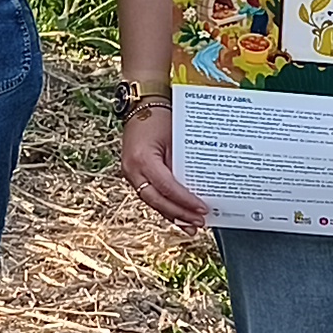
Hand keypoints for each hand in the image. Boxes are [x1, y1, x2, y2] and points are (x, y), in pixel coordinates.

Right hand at [118, 97, 213, 228]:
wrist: (142, 106)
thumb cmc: (160, 118)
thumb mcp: (175, 138)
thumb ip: (182, 162)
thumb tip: (198, 187)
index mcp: (142, 158)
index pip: (166, 186)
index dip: (184, 200)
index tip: (202, 209)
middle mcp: (132, 169)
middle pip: (157, 200)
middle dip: (179, 214)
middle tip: (199, 223)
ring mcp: (131, 173)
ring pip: (152, 202)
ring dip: (172, 215)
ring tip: (191, 226)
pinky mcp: (135, 175)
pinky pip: (151, 195)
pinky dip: (166, 206)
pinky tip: (179, 215)